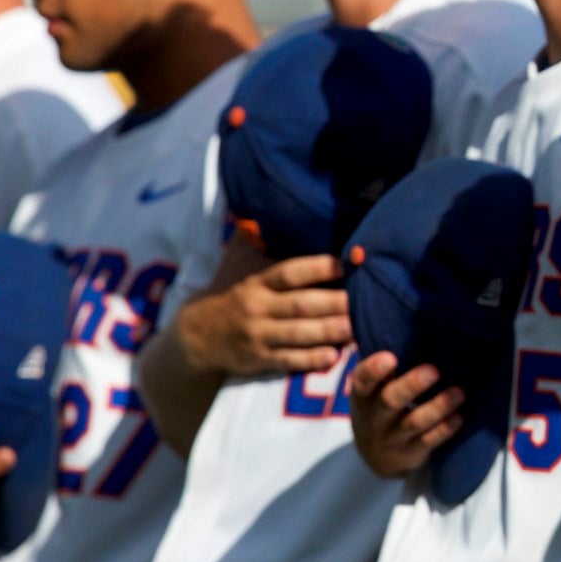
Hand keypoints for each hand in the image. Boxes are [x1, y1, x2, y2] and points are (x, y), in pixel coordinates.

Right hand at [176, 241, 349, 377]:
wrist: (196, 333)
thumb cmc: (230, 291)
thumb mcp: (238, 262)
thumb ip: (258, 238)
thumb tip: (272, 202)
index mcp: (257, 281)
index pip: (291, 272)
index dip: (320, 267)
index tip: (348, 263)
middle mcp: (258, 306)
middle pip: (301, 304)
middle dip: (334, 303)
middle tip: (364, 300)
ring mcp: (258, 334)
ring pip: (299, 333)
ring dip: (330, 331)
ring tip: (356, 328)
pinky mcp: (259, 359)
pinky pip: (289, 360)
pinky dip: (312, 360)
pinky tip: (334, 356)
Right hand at [348, 351, 465, 478]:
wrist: (376, 455)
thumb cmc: (378, 406)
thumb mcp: (372, 389)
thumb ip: (384, 366)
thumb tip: (404, 319)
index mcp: (363, 395)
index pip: (363, 380)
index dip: (374, 370)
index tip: (390, 357)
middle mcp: (374, 417)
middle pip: (390, 401)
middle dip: (411, 386)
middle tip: (433, 370)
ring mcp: (392, 438)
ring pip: (415, 423)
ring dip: (438, 407)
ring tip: (458, 392)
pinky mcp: (410, 453)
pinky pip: (429, 442)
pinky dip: (445, 430)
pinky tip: (459, 417)